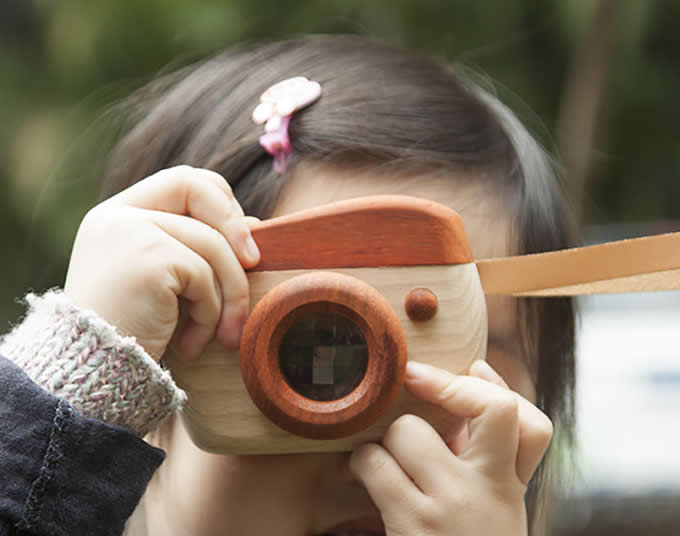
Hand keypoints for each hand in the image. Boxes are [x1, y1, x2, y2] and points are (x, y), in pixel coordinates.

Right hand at [64, 165, 259, 360]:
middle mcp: (117, 216)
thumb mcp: (169, 284)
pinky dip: (209, 314)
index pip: (181, 182)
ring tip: (226, 334)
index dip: (219, 202)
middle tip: (254, 265)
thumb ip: (200, 248)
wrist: (94, 378)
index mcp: (118, 216)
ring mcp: (128, 232)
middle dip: (235, 228)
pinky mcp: (147, 257)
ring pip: (211, 243)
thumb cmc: (135, 335)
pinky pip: (204, 276)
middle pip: (197, 189)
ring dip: (231, 293)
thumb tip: (253, 224)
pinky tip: (191, 344)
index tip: (240, 242)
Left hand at [349, 360, 552, 534]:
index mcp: (512, 490)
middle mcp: (491, 493)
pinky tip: (361, 478)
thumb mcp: (494, 504)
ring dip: (385, 440)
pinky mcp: (412, 523)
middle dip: (443, 390)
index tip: (470, 368)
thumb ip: (491, 448)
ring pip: (409, 431)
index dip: (495, 387)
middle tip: (412, 390)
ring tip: (381, 460)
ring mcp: (451, 507)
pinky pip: (374, 462)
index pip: (530, 422)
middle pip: (487, 409)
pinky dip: (360, 464)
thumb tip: (479, 368)